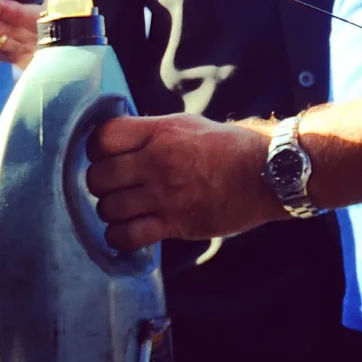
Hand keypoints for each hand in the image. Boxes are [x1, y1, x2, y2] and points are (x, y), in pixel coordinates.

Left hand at [84, 113, 283, 249]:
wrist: (265, 173)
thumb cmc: (229, 147)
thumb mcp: (187, 125)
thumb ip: (152, 134)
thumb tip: (122, 143)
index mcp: (160, 132)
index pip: (103, 138)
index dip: (96, 150)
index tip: (105, 156)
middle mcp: (157, 162)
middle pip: (98, 177)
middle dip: (101, 183)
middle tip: (114, 186)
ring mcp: (164, 195)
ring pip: (108, 208)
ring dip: (110, 211)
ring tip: (124, 208)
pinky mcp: (174, 224)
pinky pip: (126, 236)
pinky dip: (119, 236)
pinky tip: (128, 230)